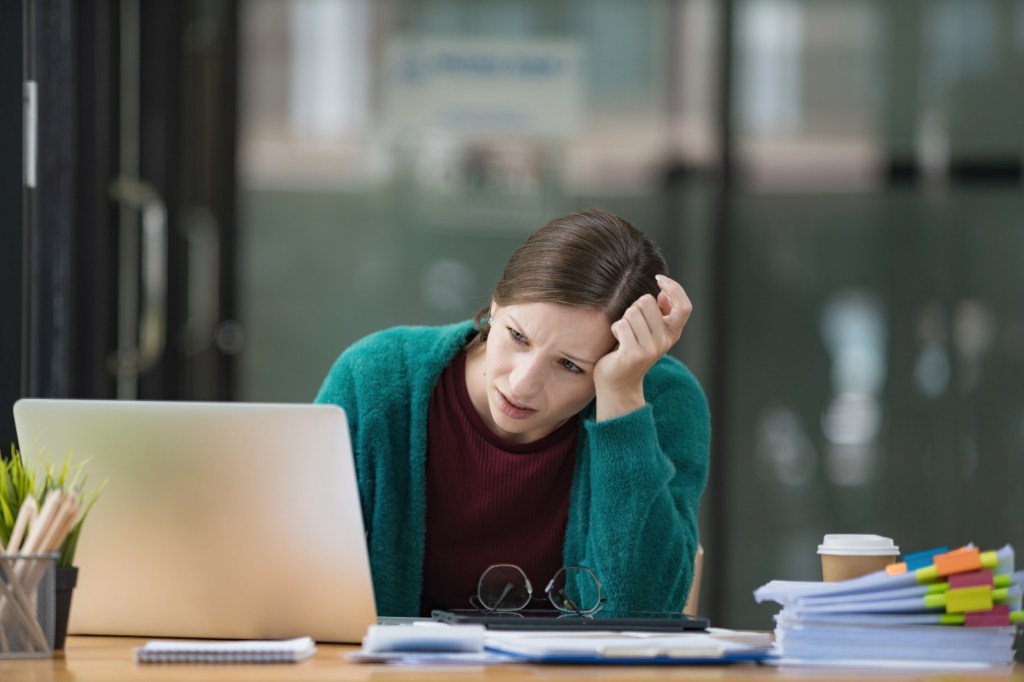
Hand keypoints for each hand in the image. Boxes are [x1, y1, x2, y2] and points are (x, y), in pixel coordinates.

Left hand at [593, 275, 691, 419]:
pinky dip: (615, 329)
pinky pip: (621, 326)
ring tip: (624, 336)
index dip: (674, 288)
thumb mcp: (650, 332)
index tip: (659, 279)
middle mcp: (665, 341)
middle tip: (631, 326)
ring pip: (632, 312)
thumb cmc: (631, 351)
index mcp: (672, 333)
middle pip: (647, 302)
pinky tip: (617, 342)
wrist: (619, 383)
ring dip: (623, 320)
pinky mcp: (633, 354)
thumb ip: (660, 313)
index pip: (684, 307)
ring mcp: (650, 349)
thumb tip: (663, 294)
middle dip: (633, 308)